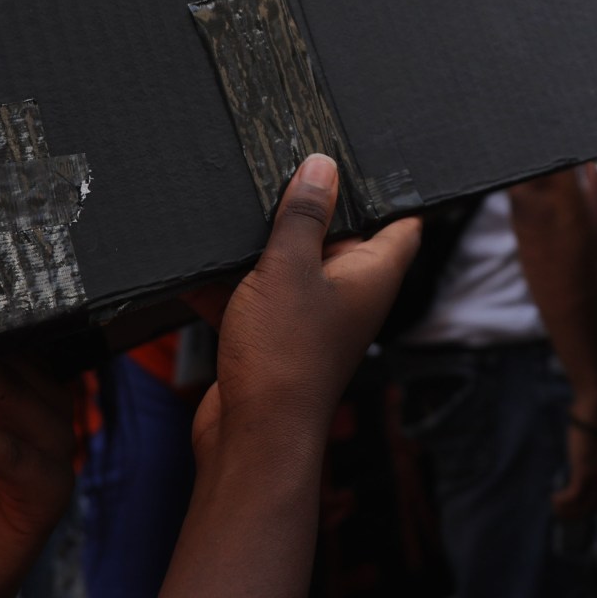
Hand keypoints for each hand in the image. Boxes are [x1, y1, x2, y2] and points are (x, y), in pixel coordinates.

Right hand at [192, 154, 421, 463]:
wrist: (251, 438)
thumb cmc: (285, 358)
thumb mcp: (289, 267)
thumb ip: (303, 215)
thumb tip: (322, 167)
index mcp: (371, 276)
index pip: (402, 224)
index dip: (389, 192)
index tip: (364, 159)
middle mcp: (347, 296)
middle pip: (337, 237)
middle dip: (308, 208)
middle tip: (281, 166)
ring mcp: (309, 318)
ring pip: (288, 265)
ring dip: (261, 246)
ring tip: (233, 206)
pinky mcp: (271, 338)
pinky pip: (251, 297)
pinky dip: (226, 284)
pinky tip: (194, 265)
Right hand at [551, 397, 596, 520]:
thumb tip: (596, 456)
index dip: (589, 505)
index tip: (576, 505)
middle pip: (594, 507)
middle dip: (577, 512)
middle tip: (562, 510)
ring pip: (584, 506)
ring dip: (567, 510)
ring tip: (556, 506)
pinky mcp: (586, 473)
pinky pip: (573, 497)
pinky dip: (562, 501)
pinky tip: (554, 497)